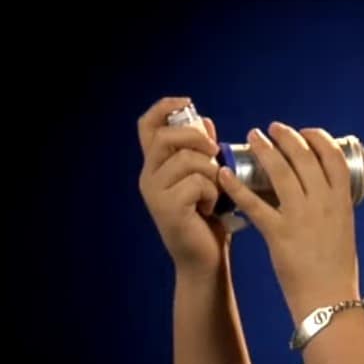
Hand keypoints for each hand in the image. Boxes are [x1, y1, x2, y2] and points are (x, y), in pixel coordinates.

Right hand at [137, 97, 229, 277]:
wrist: (205, 260)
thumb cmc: (208, 220)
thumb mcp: (206, 179)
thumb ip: (201, 152)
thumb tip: (205, 121)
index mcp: (156, 166)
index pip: (147, 126)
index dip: (164, 107)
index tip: (188, 102)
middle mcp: (148, 177)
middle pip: (166, 137)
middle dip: (196, 138)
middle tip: (215, 152)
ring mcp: (155, 194)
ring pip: (187, 160)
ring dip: (211, 172)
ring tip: (216, 191)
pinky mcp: (168, 209)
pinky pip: (196, 183)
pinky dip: (213, 192)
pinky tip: (211, 208)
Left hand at [216, 122, 359, 321]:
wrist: (330, 300)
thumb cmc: (337, 270)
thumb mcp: (344, 229)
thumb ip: (334, 207)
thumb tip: (322, 190)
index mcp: (343, 202)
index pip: (334, 157)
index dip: (319, 138)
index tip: (305, 131)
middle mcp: (324, 203)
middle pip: (304, 157)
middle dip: (286, 137)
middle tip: (272, 128)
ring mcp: (301, 217)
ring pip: (280, 172)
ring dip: (263, 150)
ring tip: (252, 137)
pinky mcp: (279, 234)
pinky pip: (255, 204)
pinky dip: (237, 186)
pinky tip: (225, 174)